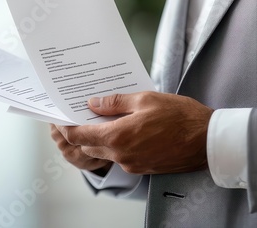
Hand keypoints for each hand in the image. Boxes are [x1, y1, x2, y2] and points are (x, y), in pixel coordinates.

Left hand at [57, 92, 213, 174]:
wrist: (206, 139)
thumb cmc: (178, 115)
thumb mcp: (144, 99)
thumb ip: (115, 102)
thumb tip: (93, 103)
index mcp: (118, 137)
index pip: (79, 136)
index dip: (66, 126)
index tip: (60, 116)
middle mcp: (121, 155)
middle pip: (88, 146)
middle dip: (79, 131)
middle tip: (77, 112)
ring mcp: (132, 164)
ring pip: (104, 151)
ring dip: (97, 137)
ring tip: (99, 117)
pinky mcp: (142, 167)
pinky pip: (119, 155)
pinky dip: (113, 143)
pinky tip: (120, 127)